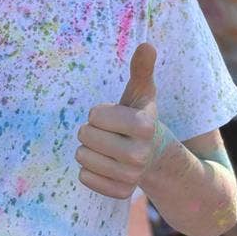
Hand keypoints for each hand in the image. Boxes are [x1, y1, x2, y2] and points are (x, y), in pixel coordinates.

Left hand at [76, 43, 157, 198]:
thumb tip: (147, 44)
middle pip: (86, 136)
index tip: (113, 115)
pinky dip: (88, 169)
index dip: (98, 112)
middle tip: (106, 132)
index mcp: (145, 125)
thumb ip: (141, 69)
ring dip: (87, 149)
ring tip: (105, 147)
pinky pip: (85, 177)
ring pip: (82, 157)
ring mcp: (132, 176)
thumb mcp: (141, 93)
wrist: (154, 154)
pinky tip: (104, 164)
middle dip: (90, 130)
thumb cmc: (139, 117)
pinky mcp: (121, 192)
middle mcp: (140, 154)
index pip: (95, 115)